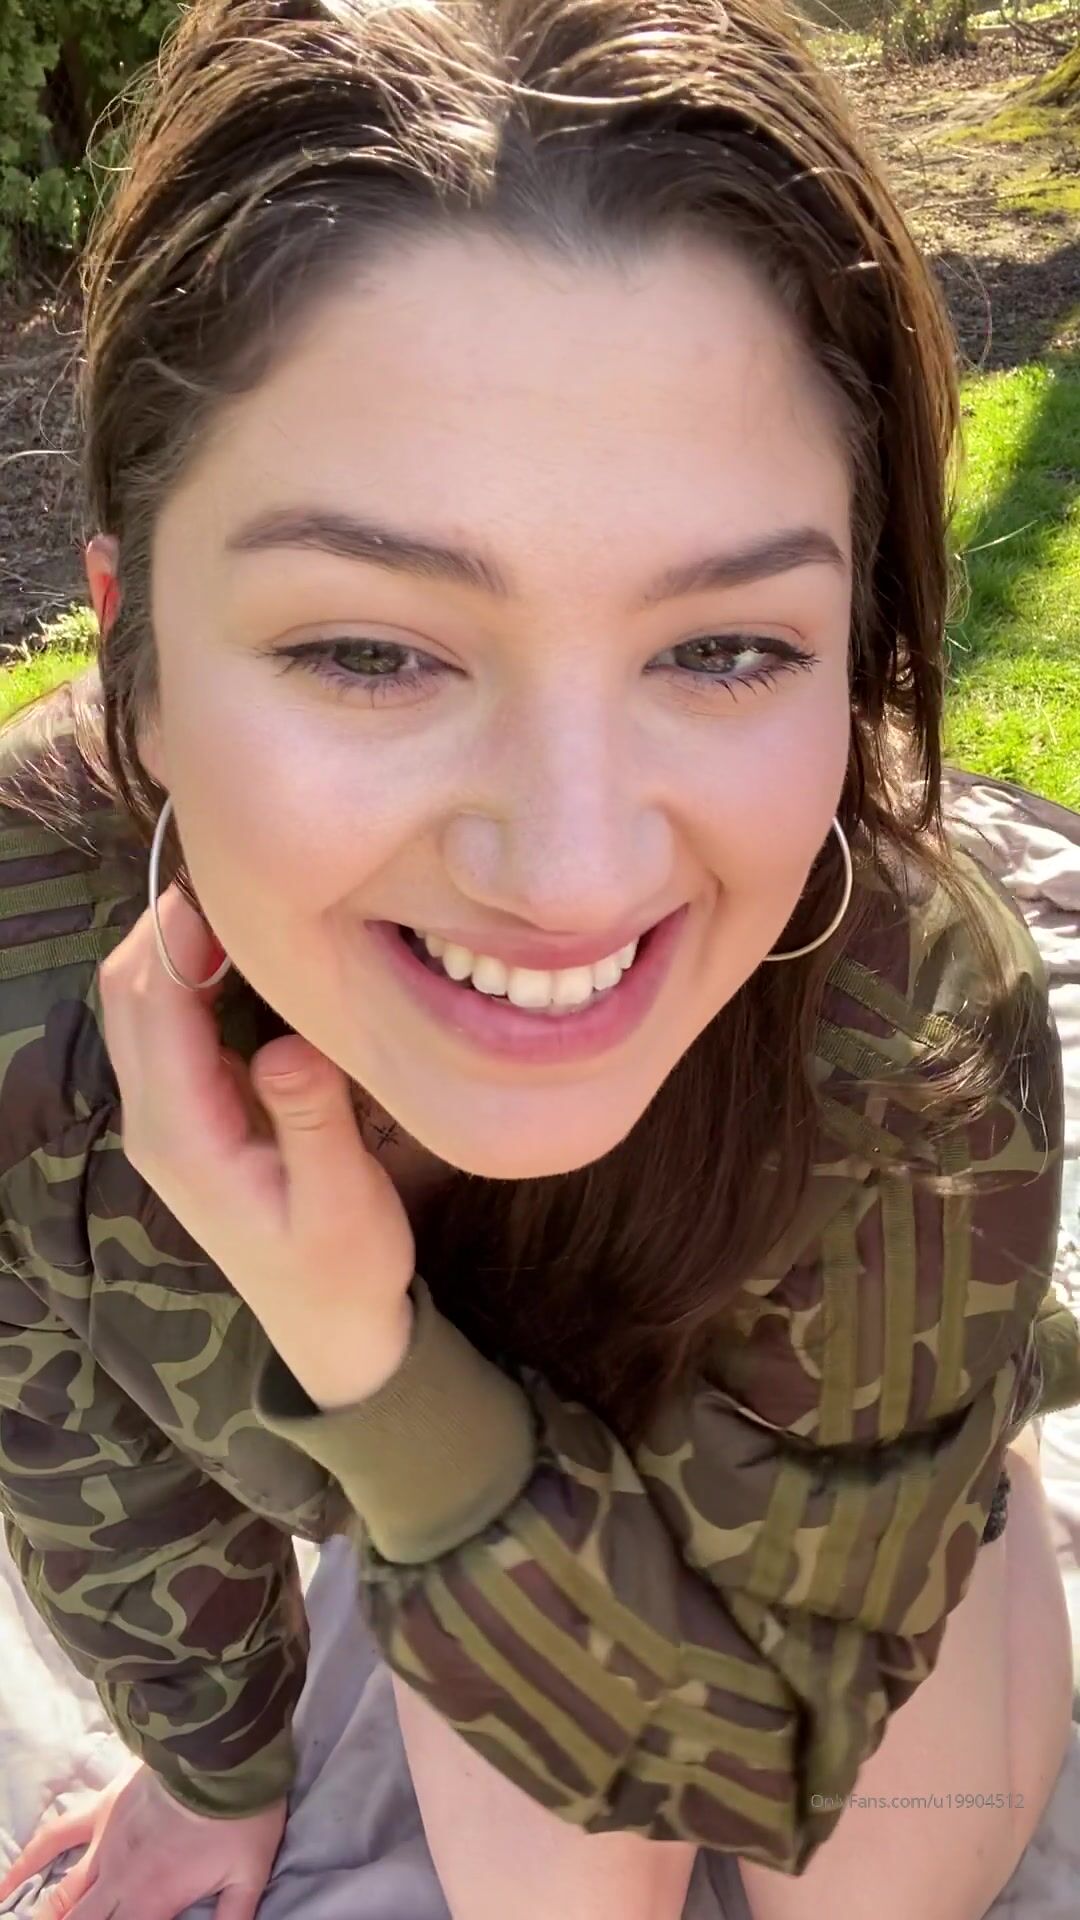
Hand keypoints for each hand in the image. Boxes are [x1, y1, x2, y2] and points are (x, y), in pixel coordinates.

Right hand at [0, 1761, 285, 1919]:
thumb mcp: (248, 1878)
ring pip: (62, 1895)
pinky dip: (27, 1862)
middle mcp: (119, 1881)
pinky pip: (54, 1838)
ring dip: (45, 1915)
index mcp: (153, 1903)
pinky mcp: (100, 1811)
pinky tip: (7, 1884)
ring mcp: (104, 1845)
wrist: (222, 1753)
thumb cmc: (240, 1817)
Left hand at [98, 878, 414, 1406]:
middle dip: (166, 922)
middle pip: (128, 993)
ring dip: (171, 944)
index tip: (234, 877)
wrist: (329, 1329)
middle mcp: (156, 1121)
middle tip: (238, 868)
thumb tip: (289, 1046)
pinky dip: (186, 974)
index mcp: (185, 1136)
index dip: (182, 934)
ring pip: (138, 1005)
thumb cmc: (344, 1267)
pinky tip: (242, 952)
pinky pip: (165, 1026)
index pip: (157, 1008)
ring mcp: (166, 1120)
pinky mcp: (188, 1117)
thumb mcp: (343, 1202)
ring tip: (240, 895)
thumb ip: (312, 1122)